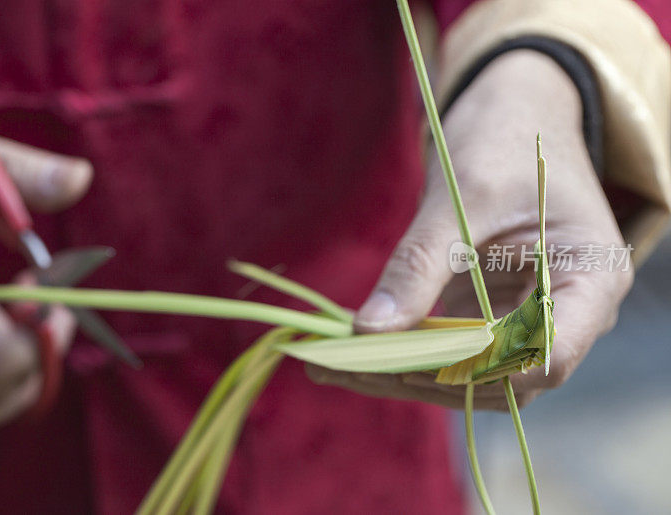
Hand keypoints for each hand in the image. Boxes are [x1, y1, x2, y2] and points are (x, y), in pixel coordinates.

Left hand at [308, 51, 632, 409]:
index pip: (547, 358)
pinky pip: (453, 350)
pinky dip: (405, 353)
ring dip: (407, 374)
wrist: (512, 115)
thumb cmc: (505, 139)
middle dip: (426, 378)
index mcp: (591, 279)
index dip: (478, 371)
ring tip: (335, 367)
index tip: (405, 364)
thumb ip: (421, 263)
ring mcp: (530, 317)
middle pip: (503, 376)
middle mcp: (568, 312)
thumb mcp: (463, 195)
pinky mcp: (493, 314)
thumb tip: (369, 331)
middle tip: (349, 369)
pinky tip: (351, 354)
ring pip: (472, 373)